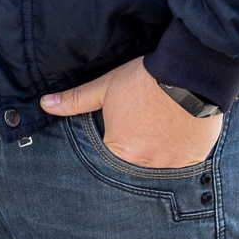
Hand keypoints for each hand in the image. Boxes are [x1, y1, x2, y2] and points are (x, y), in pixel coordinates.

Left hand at [42, 56, 223, 169]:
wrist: (188, 73)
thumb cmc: (144, 79)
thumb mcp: (106, 87)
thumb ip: (75, 100)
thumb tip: (44, 104)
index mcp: (119, 150)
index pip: (113, 152)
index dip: (121, 133)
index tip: (131, 120)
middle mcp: (144, 164)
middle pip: (137, 159)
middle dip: (141, 143)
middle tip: (149, 120)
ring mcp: (171, 165)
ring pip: (161, 162)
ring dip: (161, 147)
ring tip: (165, 122)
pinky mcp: (194, 159)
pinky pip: (184, 160)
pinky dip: (182, 148)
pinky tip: (181, 128)